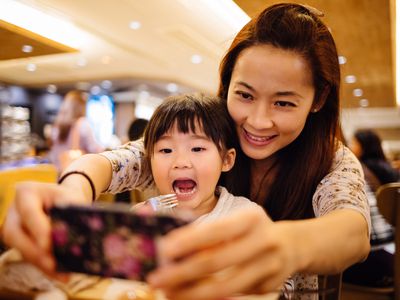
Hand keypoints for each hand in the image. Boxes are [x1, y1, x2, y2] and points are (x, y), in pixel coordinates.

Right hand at [1, 182, 86, 275]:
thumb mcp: (71, 197)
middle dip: (33, 251)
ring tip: (61, 274)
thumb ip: (70, 213)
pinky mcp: (20, 241)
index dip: (37, 230)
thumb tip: (72, 236)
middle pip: (15, 234)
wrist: (62, 199)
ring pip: (20, 248)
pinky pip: (28, 255)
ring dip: (40, 263)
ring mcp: (14, 226)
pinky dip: (43, 266)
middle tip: (52, 264)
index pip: (29, 212)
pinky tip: (59, 275)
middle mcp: (15, 211)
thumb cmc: (67, 197)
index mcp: (26, 193)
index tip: (47, 246)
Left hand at [147, 207, 300, 299]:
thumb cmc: (253, 230)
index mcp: (251, 219)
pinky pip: (234, 297)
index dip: (188, 241)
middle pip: (216, 261)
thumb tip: (172, 248)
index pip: (215, 230)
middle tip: (157, 278)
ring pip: (225, 287)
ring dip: (192, 292)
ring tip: (169, 293)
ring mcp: (269, 268)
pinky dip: (209, 299)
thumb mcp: (237, 222)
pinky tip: (190, 296)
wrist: (292, 246)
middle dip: (182, 273)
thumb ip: (210, 233)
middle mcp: (263, 241)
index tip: (162, 250)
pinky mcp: (268, 288)